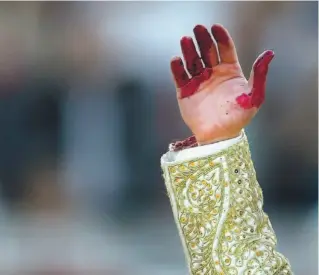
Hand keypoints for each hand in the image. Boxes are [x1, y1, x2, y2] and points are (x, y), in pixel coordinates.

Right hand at [170, 24, 273, 143]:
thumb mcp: (254, 96)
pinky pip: (180, 77)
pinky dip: (177, 68)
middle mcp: (213, 74)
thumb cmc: (238, 118)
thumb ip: (259, 75)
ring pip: (192, 61)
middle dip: (202, 39)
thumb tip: (269, 53)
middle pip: (207, 51)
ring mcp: (198, 82)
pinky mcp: (185, 92)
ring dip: (188, 50)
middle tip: (197, 28)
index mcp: (230, 72)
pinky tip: (176, 60)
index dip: (221, 37)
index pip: (225, 49)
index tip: (215, 28)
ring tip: (185, 40)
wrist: (219, 136)